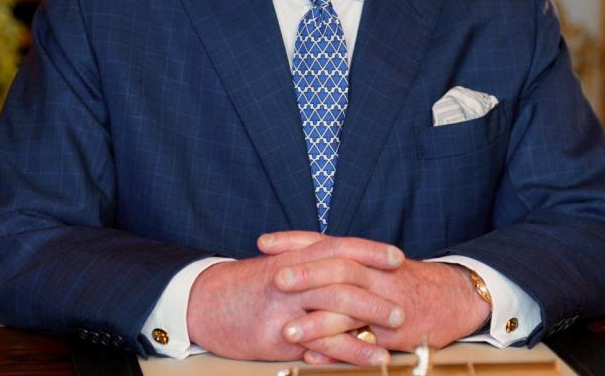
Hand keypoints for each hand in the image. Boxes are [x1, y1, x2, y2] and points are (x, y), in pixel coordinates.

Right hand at [186, 232, 405, 361]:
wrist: (201, 304)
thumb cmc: (241, 287)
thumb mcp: (273, 265)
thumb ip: (305, 264)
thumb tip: (340, 266)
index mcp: (291, 256)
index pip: (337, 247)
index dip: (369, 250)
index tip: (397, 257)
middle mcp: (290, 277)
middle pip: (342, 278)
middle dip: (376, 291)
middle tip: (402, 303)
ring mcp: (284, 307)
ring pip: (335, 309)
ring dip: (370, 319)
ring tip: (396, 329)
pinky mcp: (278, 336)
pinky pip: (321, 344)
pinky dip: (351, 351)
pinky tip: (372, 358)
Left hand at [263, 231, 490, 364]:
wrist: (455, 298)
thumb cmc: (406, 282)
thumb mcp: (375, 265)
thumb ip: (342, 263)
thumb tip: (298, 262)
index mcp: (365, 257)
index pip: (326, 241)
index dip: (295, 240)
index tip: (263, 242)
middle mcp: (375, 274)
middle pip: (339, 268)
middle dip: (306, 273)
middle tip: (275, 279)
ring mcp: (386, 302)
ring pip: (350, 309)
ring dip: (317, 321)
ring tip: (288, 330)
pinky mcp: (397, 331)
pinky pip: (365, 342)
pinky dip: (339, 351)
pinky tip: (315, 358)